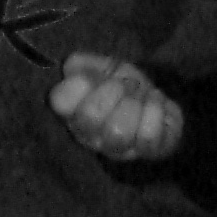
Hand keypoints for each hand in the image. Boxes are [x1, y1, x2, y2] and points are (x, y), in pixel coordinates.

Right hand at [50, 52, 182, 161]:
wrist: (155, 98)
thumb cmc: (122, 82)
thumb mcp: (100, 66)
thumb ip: (82, 64)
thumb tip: (73, 73)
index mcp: (72, 111)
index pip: (60, 101)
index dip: (80, 83)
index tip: (93, 76)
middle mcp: (90, 136)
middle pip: (90, 116)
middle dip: (113, 90)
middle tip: (126, 83)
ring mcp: (118, 149)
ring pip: (118, 132)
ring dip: (134, 102)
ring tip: (141, 94)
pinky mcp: (148, 152)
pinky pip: (148, 136)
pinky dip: (155, 111)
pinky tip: (154, 102)